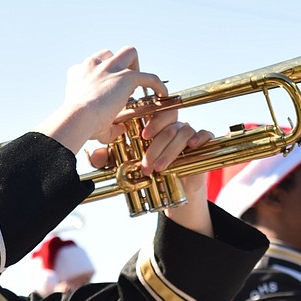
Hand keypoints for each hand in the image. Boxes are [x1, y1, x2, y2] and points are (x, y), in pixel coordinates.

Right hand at [37, 47, 168, 153]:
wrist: (78, 118)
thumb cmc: (78, 124)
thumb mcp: (87, 118)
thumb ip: (106, 125)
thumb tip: (121, 129)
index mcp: (79, 73)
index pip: (91, 65)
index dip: (101, 75)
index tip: (107, 88)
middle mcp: (93, 65)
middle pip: (109, 53)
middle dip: (119, 64)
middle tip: (124, 82)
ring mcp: (110, 69)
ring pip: (129, 53)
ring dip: (136, 66)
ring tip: (140, 83)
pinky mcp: (126, 77)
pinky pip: (148, 76)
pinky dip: (157, 84)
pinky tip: (161, 94)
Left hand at [85, 118, 215, 236]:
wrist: (175, 188)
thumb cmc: (151, 170)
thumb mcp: (129, 164)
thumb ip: (112, 158)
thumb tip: (96, 156)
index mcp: (155, 124)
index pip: (154, 112)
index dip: (150, 121)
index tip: (142, 136)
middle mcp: (172, 125)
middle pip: (168, 122)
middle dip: (157, 143)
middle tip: (147, 162)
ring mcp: (189, 133)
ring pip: (183, 131)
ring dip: (170, 150)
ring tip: (159, 168)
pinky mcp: (203, 143)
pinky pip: (204, 134)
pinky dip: (199, 137)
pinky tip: (191, 147)